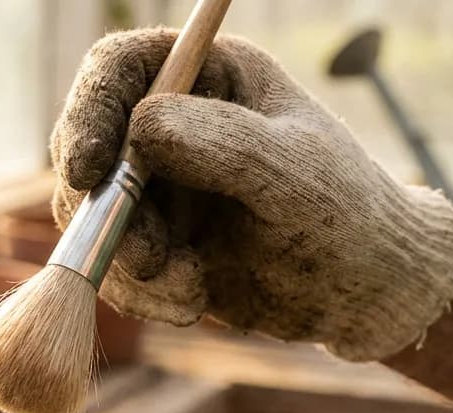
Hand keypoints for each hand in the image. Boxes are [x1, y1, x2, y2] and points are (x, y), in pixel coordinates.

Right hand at [51, 30, 452, 360]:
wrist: (365, 294)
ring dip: (127, 266)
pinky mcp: (153, 243)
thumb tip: (139, 126)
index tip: (87, 171)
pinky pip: (109, 265)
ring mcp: (157, 187)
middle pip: (87, 149)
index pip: (119, 68)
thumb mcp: (291, 174)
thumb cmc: (346, 215)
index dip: (90, 110)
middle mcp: (172, 125)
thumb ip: (220, 143)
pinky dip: (139, 293)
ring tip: (190, 292)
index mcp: (209, 77)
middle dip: (106, 212)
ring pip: (90, 218)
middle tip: (150, 261)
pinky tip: (191, 303)